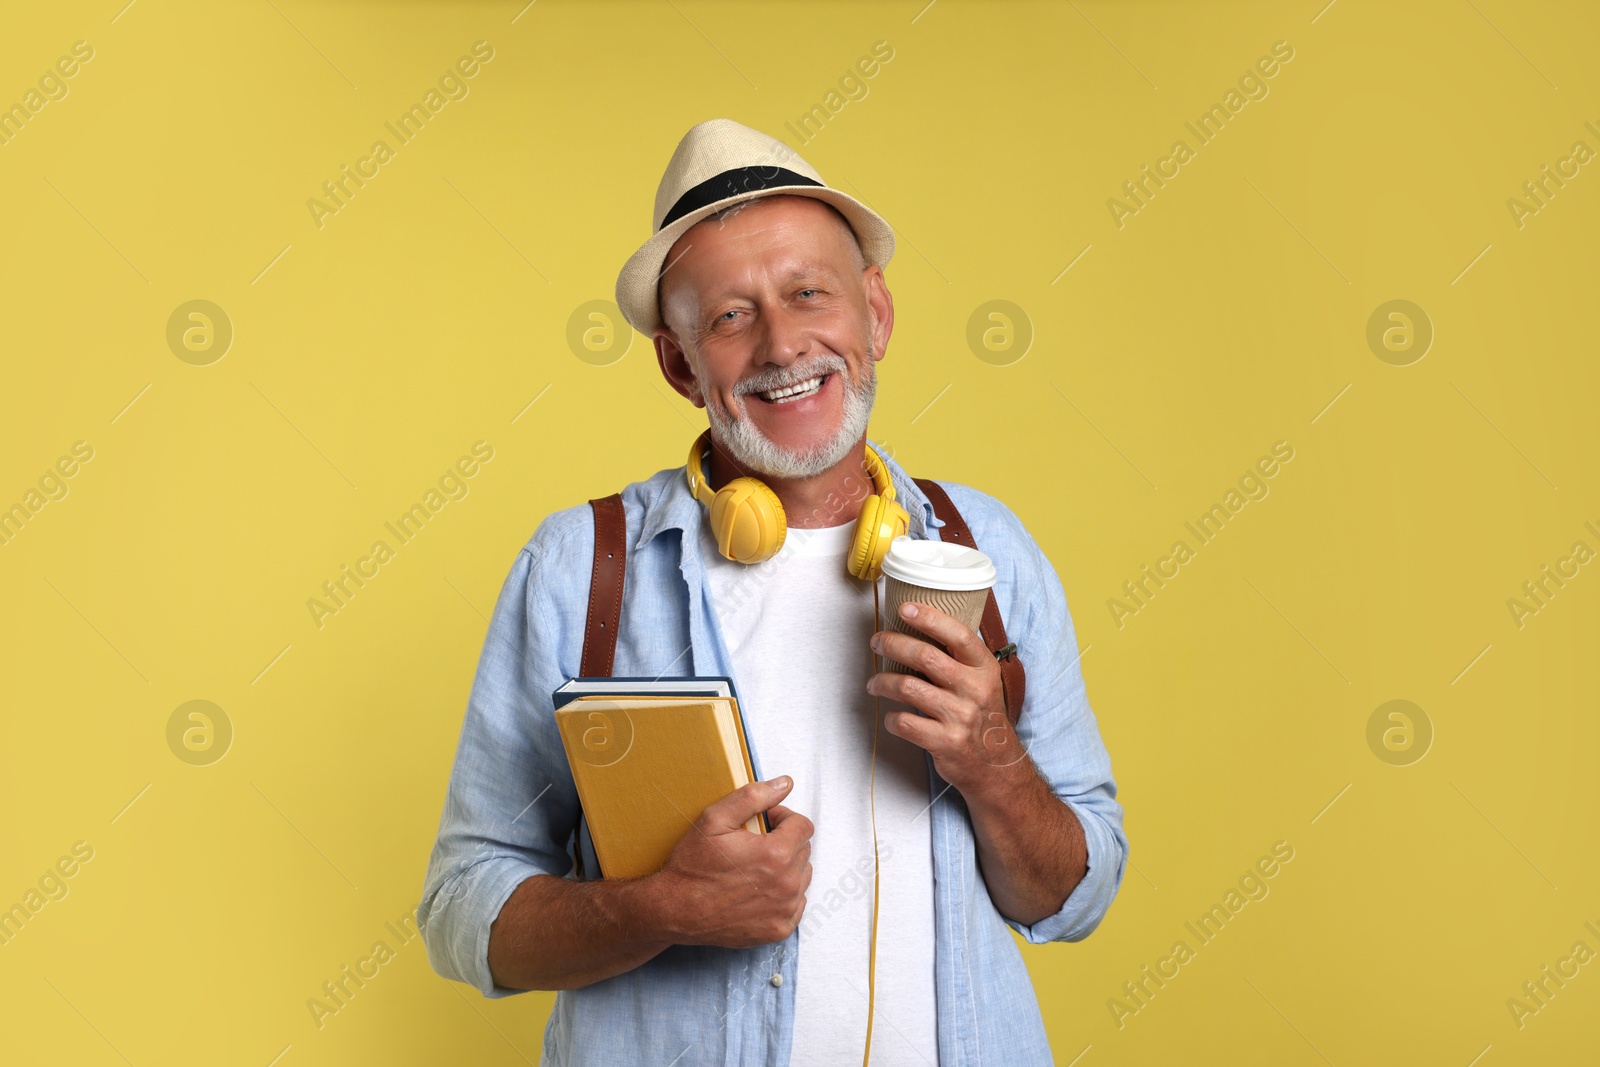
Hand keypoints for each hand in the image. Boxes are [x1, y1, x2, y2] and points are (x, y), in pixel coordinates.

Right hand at [643, 776, 812, 947]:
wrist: (675, 910)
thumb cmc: (693, 865)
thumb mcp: (715, 819)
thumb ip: (754, 796)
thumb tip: (785, 783)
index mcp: (776, 854)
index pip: (803, 826)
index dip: (783, 818)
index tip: (764, 823)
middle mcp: (787, 884)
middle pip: (804, 850)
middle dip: (784, 842)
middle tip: (754, 845)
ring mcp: (785, 910)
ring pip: (802, 876)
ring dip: (786, 868)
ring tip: (755, 868)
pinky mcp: (779, 930)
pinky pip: (796, 903)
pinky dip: (783, 895)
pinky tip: (757, 890)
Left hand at [867, 602, 1026, 794]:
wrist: (997, 766)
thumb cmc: (983, 717)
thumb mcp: (983, 682)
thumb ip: (959, 659)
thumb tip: (920, 629)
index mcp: (984, 669)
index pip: (958, 635)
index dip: (930, 618)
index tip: (904, 609)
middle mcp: (974, 690)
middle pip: (926, 657)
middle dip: (893, 644)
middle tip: (877, 642)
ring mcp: (960, 717)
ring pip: (909, 688)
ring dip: (884, 682)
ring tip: (875, 683)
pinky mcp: (946, 742)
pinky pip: (906, 723)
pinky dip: (892, 718)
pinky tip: (891, 717)